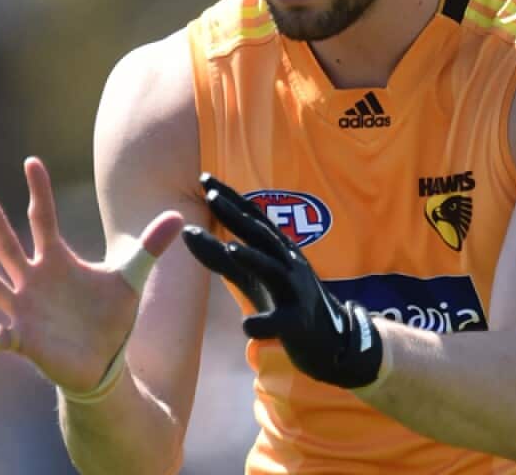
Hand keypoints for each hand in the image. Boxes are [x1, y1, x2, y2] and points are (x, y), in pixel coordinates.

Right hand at [0, 157, 183, 394]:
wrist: (102, 361)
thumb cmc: (108, 316)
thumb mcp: (130, 278)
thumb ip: (149, 246)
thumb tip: (180, 216)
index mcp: (56, 259)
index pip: (43, 218)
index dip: (38, 190)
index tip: (31, 161)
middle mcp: (34, 279)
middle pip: (10, 245)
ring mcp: (25, 308)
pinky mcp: (25, 339)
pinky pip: (3, 337)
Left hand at [182, 174, 382, 388]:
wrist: (329, 337)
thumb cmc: (282, 297)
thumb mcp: (249, 275)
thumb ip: (219, 255)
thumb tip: (186, 231)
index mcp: (276, 248)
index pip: (251, 216)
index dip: (229, 197)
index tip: (204, 177)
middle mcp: (287, 263)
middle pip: (261, 235)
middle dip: (236, 215)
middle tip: (211, 196)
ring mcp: (295, 291)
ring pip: (274, 271)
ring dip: (254, 259)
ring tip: (231, 248)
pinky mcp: (298, 323)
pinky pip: (280, 322)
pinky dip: (264, 322)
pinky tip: (248, 325)